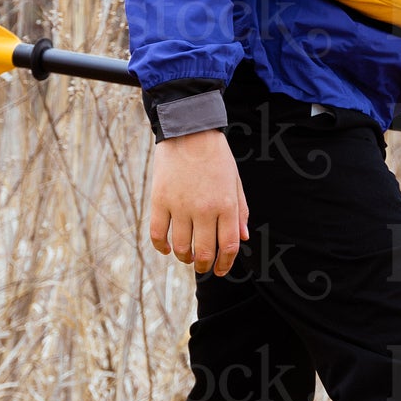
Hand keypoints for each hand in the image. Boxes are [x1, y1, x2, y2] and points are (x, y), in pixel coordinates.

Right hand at [149, 132, 249, 275]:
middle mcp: (204, 209)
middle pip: (204, 251)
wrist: (189, 130)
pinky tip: (166, 249)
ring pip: (181, 247)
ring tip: (186, 257)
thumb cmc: (216, 156)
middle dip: (205, 265)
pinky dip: (161, 247)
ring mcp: (180, 206)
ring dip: (184, 258)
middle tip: (203, 266)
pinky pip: (158, 234)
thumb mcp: (235, 181)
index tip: (220, 270)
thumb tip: (242, 239)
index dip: (225, 263)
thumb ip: (240, 211)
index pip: (228, 245)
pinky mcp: (159, 200)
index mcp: (226, 205)